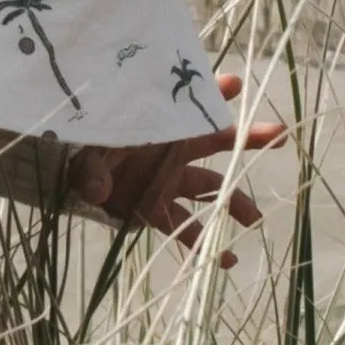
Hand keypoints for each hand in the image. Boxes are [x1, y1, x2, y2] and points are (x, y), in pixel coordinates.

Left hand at [73, 74, 284, 267]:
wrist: (65, 172)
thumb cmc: (82, 147)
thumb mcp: (88, 151)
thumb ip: (93, 169)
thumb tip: (96, 189)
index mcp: (159, 129)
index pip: (191, 108)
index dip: (212, 95)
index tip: (234, 83)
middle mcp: (171, 154)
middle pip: (218, 143)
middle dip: (248, 137)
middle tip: (279, 135)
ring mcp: (166, 182)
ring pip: (209, 191)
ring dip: (233, 203)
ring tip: (255, 219)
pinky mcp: (154, 210)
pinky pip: (184, 229)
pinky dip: (203, 245)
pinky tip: (226, 260)